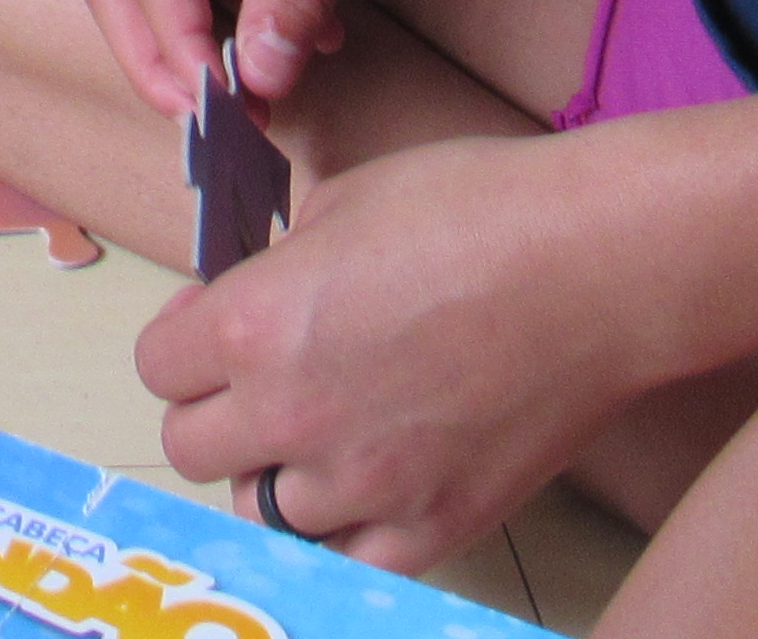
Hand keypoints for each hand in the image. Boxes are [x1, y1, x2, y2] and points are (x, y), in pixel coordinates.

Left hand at [138, 129, 665, 570]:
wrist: (599, 266)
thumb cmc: (479, 208)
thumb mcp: (343, 200)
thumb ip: (278, 266)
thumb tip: (256, 296)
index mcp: (256, 324)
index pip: (158, 366)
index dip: (184, 339)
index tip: (213, 325)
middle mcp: (292, 415)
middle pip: (191, 447)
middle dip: (216, 407)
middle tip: (261, 378)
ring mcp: (363, 484)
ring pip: (263, 509)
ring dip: (278, 470)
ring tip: (327, 426)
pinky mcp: (432, 527)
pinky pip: (347, 557)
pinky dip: (345, 526)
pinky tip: (369, 480)